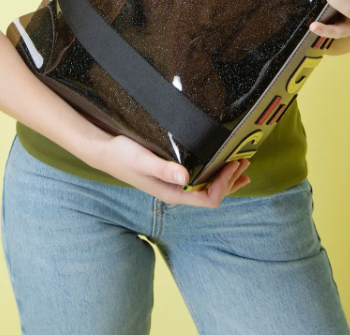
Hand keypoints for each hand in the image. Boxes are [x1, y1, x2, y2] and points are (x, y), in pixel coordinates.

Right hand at [91, 133, 250, 205]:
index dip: (225, 184)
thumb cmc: (122, 154)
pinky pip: (199, 179)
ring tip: (242, 165)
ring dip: (226, 178)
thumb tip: (185, 177)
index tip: (233, 163)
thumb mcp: (142, 159)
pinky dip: (214, 173)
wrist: (104, 152)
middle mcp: (176, 192)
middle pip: (212, 195)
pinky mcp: (172, 175)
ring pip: (207, 187)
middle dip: (231, 180)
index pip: (208, 198)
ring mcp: (174, 184)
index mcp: (172, 192)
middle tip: (245, 161)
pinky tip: (219, 164)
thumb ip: (163, 168)